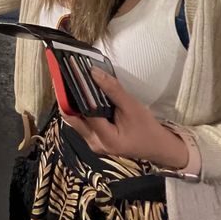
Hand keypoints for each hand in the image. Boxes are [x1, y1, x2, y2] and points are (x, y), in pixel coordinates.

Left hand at [61, 67, 188, 168]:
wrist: (158, 147)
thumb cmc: (147, 128)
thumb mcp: (132, 106)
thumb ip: (112, 89)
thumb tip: (92, 71)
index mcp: (106, 138)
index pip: (84, 112)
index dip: (74, 93)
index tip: (66, 75)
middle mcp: (94, 143)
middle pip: (72, 117)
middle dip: (66, 96)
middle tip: (62, 75)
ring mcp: (92, 143)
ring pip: (74, 119)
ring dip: (72, 101)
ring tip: (69, 81)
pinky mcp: (93, 139)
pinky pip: (81, 122)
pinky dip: (79, 107)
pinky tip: (80, 93)